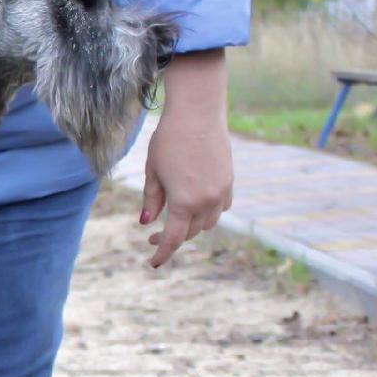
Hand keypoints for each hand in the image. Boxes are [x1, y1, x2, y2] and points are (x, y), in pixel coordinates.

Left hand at [140, 49, 232, 267]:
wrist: (198, 113)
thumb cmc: (168, 140)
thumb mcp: (153, 171)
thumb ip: (152, 199)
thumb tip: (147, 222)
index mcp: (184, 202)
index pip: (174, 238)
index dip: (162, 252)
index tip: (153, 262)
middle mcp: (207, 201)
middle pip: (191, 232)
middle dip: (173, 237)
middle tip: (153, 235)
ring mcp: (221, 191)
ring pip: (208, 222)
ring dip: (192, 226)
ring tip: (175, 221)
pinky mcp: (229, 181)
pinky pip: (221, 207)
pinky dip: (208, 213)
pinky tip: (196, 207)